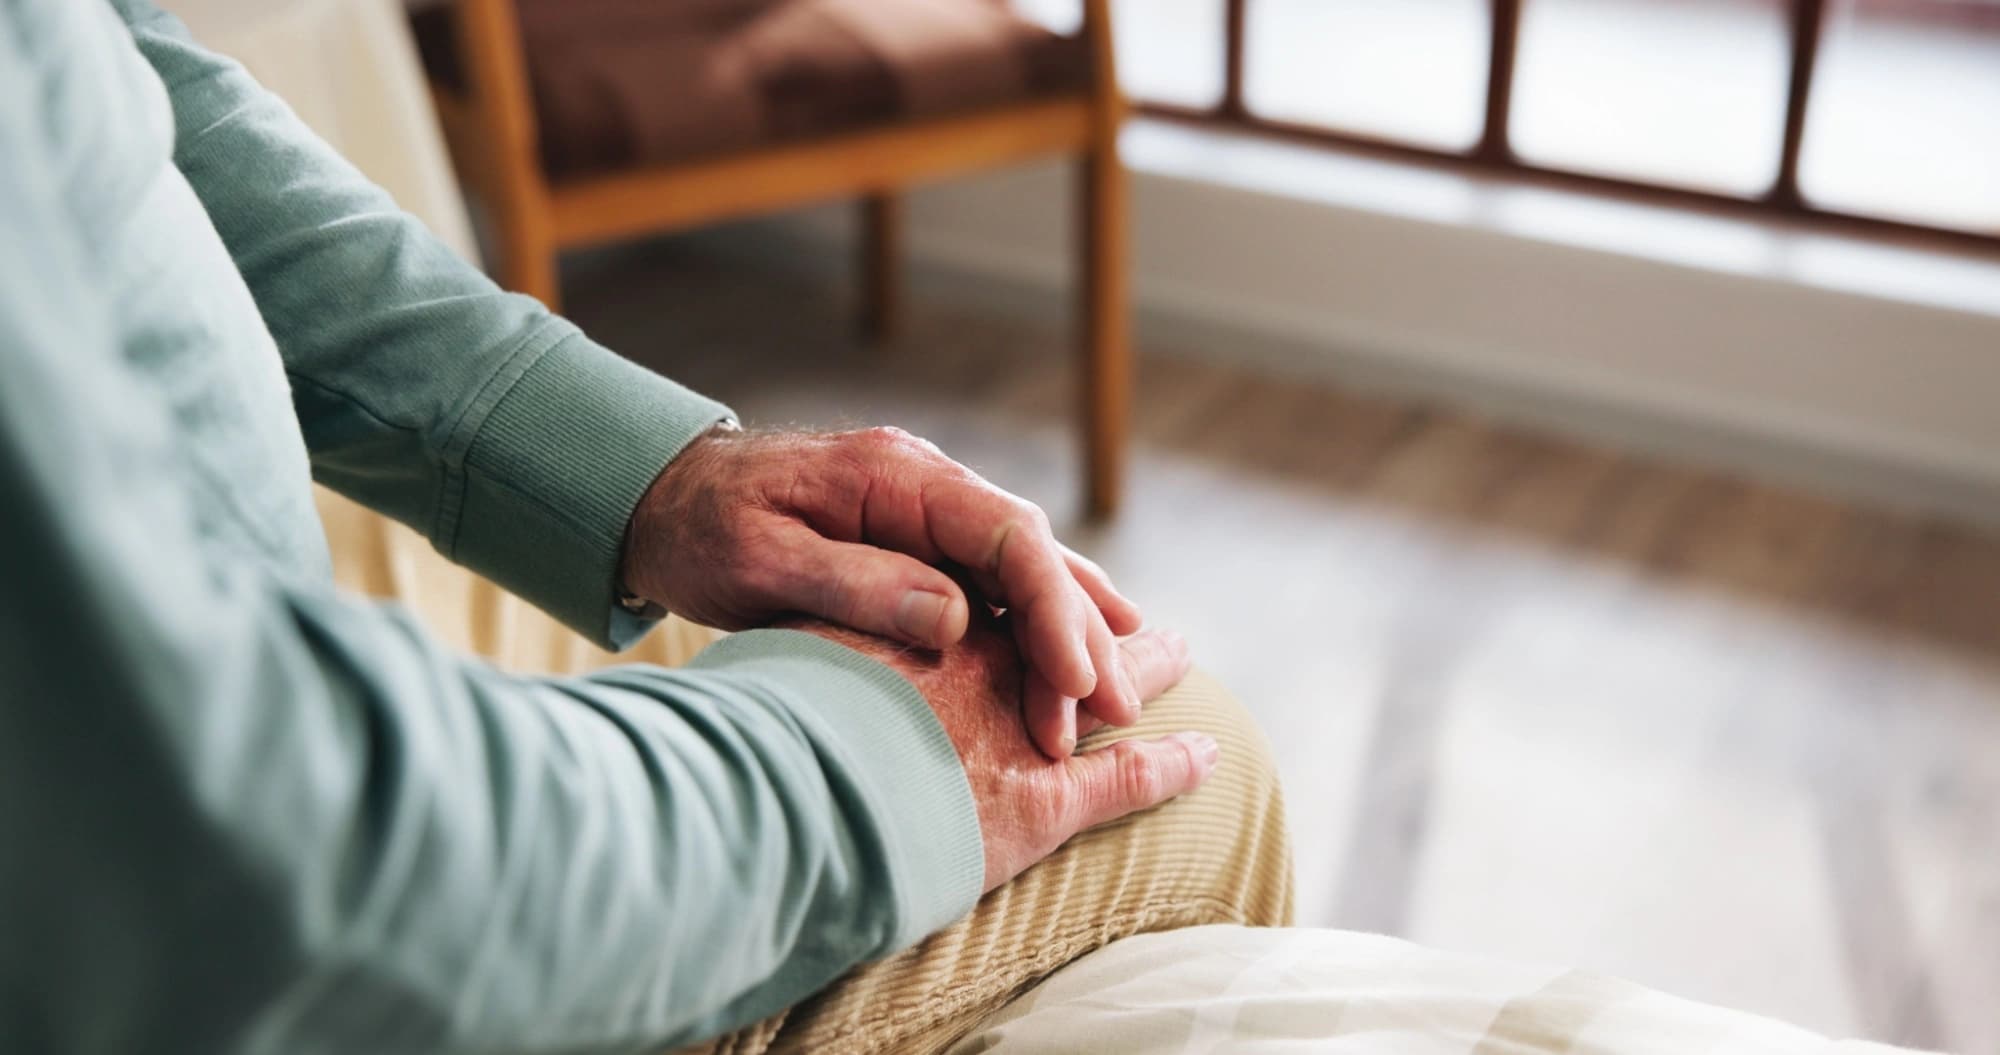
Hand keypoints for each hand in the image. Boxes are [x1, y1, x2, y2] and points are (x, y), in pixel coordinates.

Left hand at [622, 425, 1144, 757]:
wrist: (660, 499)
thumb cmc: (701, 529)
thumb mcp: (763, 562)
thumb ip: (857, 585)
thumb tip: (956, 620)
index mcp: (896, 476)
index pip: (1008, 534)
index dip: (1052, 609)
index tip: (1074, 680)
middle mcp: (926, 485)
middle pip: (1033, 554)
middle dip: (1078, 633)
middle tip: (1111, 713)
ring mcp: (926, 512)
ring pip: (1026, 569)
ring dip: (1072, 632)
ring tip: (1118, 696)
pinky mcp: (917, 545)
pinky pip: (996, 582)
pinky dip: (1039, 623)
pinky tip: (1075, 661)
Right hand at [783, 612, 1214, 890]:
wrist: (788, 801)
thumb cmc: (775, 731)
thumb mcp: (794, 652)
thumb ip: (837, 620)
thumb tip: (861, 608)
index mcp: (928, 624)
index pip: (988, 598)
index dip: (1019, 594)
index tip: (1031, 590)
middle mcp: (985, 666)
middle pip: (1056, 630)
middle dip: (1096, 621)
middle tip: (1135, 612)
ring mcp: (1020, 731)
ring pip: (1102, 688)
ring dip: (1143, 669)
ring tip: (1178, 653)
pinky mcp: (1042, 802)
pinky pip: (1127, 777)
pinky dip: (1169, 766)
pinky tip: (1207, 757)